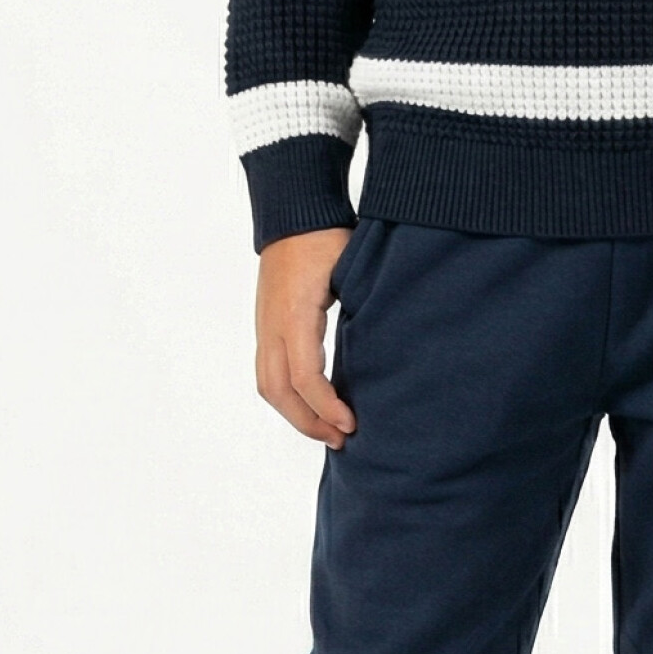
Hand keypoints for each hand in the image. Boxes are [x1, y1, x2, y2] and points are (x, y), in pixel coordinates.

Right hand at [256, 227, 357, 447]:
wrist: (293, 214)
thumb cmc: (326, 237)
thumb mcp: (351, 268)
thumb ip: (362, 307)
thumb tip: (386, 348)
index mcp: (295, 313)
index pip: (304, 377)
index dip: (327, 407)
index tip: (352, 424)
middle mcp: (273, 325)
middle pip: (278, 391)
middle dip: (309, 422)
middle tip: (342, 439)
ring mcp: (265, 326)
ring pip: (268, 385)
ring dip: (295, 414)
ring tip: (327, 430)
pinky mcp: (266, 325)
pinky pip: (268, 371)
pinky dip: (287, 396)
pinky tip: (312, 403)